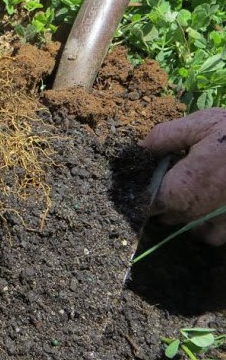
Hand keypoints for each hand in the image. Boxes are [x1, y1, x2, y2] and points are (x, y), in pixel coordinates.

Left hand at [142, 108, 225, 244]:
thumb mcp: (200, 125)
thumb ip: (164, 138)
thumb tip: (140, 148)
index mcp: (180, 191)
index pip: (146, 202)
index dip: (143, 189)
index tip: (149, 174)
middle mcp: (197, 214)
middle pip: (166, 215)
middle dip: (165, 197)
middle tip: (177, 172)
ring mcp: (218, 225)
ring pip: (189, 227)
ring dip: (186, 212)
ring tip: (197, 186)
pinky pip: (213, 234)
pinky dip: (208, 224)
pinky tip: (213, 203)